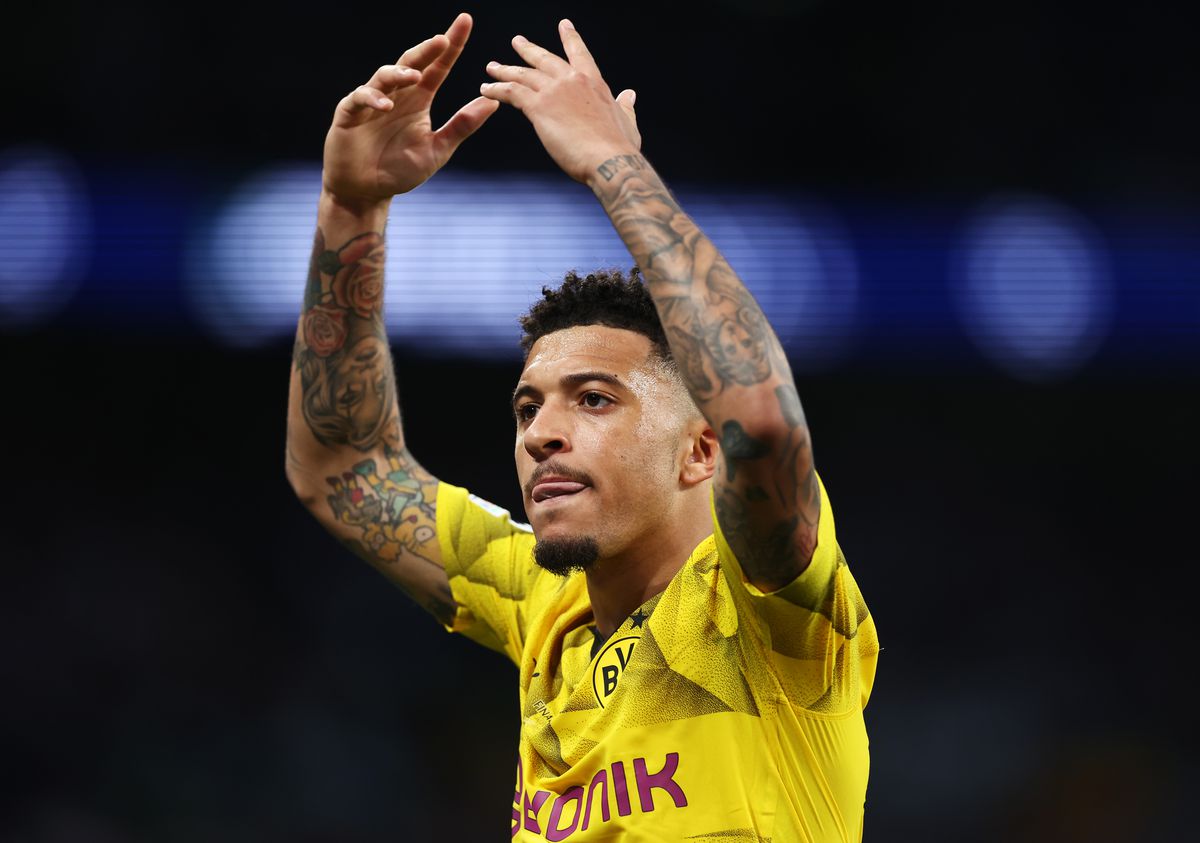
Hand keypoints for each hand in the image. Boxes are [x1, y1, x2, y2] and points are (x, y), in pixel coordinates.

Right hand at [322, 12, 498, 206]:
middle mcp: (396, 95)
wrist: (365, 192)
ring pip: (385, 76)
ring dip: (399, 73)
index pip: (437, 67)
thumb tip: (493, 101)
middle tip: (443, 39)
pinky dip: (372, 98)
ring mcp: (371, 102)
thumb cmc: (399, 170)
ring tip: (414, 76)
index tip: (465, 22)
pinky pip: (360, 98)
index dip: (451, 46)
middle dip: (426, 49)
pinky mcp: (349, 114)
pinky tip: (386, 106)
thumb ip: (462, 125)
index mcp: (418, 100)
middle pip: (412, 63)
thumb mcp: (438, 149)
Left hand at [481, 19, 640, 185]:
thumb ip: (625, 106)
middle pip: (545, 60)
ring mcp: (554, 92)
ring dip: (505, 70)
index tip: (564, 24)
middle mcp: (573, 80)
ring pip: (523, 75)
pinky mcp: (538, 107)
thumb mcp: (626, 121)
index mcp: (594, 83)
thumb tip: (630, 95)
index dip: (570, 38)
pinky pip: (511, 93)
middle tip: (516, 41)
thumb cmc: (620, 148)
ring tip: (492, 67)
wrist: (609, 160)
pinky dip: (497, 89)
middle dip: (528, 50)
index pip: (579, 54)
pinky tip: (486, 89)